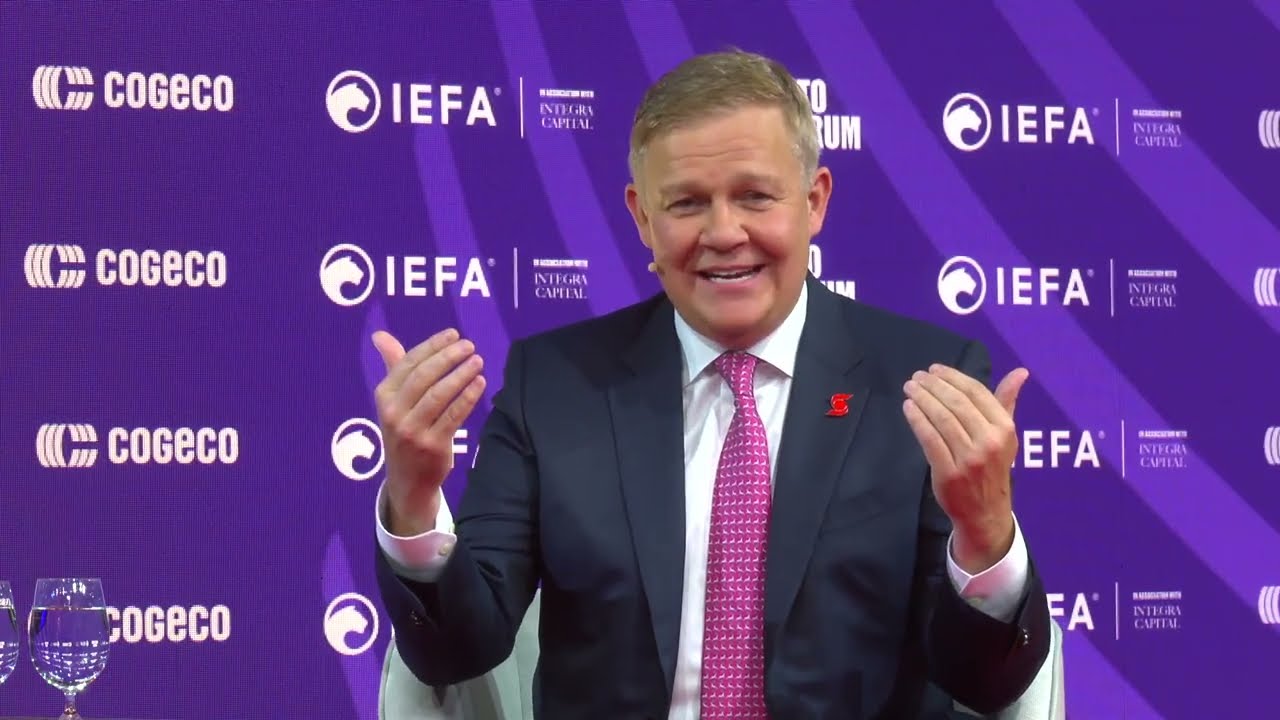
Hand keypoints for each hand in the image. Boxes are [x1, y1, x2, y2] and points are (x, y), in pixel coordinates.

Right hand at [372, 328, 486, 536]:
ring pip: (439, 394)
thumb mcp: (393, 401)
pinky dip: (468, 397)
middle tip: (469, 345)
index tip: (453, 334)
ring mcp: (412, 431)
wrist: (407, 480)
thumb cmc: (404, 431)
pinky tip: (480, 383)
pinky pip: (453, 416)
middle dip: (448, 357)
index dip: (432, 345)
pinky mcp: (433, 445)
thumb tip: (379, 334)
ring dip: (461, 374)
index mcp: (384, 396)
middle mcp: (394, 413)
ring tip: (478, 361)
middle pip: (424, 376)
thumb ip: (393, 366)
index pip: (409, 363)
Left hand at [902, 364, 1029, 572]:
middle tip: (917, 376)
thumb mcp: (1006, 435)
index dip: (953, 377)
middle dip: (934, 386)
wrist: (985, 511)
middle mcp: (990, 442)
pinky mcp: (949, 472)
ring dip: (923, 399)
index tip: (934, 370)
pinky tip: (908, 408)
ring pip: (942, 419)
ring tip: (910, 388)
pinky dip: (917, 420)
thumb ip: (1007, 401)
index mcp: (1005, 429)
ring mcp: (969, 459)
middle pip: (957, 404)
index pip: (976, 393)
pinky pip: (930, 439)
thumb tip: (1021, 372)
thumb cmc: (993, 467)